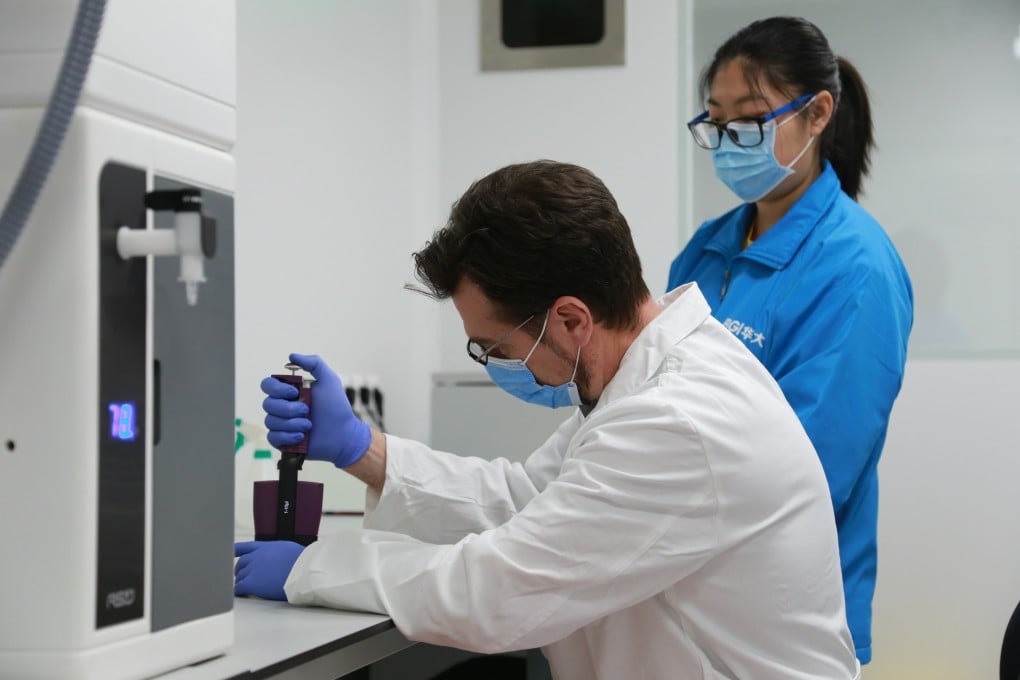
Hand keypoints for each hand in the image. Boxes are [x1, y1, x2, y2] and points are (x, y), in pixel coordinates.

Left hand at [234, 540, 303, 599]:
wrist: (303, 571)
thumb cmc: (302, 562)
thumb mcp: (288, 549)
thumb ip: (277, 552)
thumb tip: (278, 558)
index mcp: (265, 546)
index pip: (245, 547)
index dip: (235, 551)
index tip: (230, 554)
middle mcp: (256, 556)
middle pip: (241, 564)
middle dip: (241, 571)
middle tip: (243, 577)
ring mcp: (252, 570)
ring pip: (239, 577)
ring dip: (242, 583)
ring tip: (245, 589)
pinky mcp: (251, 583)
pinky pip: (239, 588)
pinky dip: (239, 592)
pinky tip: (242, 594)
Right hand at [260, 353, 371, 467]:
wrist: (343, 434)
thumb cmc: (337, 407)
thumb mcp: (329, 380)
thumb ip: (314, 363)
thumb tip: (291, 356)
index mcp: (290, 391)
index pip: (268, 385)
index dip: (277, 389)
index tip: (294, 392)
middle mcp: (283, 406)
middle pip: (267, 404)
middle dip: (288, 409)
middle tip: (307, 410)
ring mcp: (282, 424)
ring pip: (270, 421)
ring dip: (292, 423)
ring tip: (309, 425)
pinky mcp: (283, 441)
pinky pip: (272, 437)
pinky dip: (287, 436)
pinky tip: (302, 436)